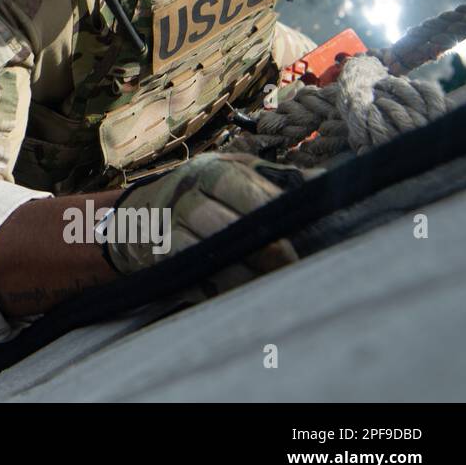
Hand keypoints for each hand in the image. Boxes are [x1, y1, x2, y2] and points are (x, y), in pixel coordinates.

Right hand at [104, 153, 310, 291]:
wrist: (138, 216)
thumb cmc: (201, 191)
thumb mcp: (234, 172)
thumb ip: (278, 177)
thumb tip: (328, 182)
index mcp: (208, 170)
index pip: (240, 184)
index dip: (270, 206)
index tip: (303, 224)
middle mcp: (184, 197)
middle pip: (227, 225)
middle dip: (266, 249)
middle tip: (294, 265)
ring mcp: (170, 231)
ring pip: (212, 256)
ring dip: (248, 274)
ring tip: (277, 284)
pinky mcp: (163, 262)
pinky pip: (197, 280)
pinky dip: (225, 289)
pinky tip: (247, 293)